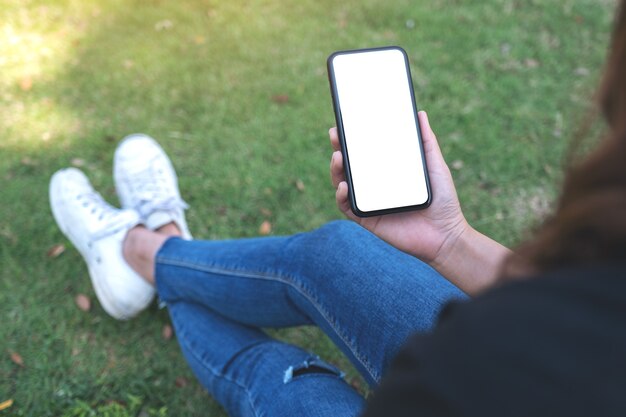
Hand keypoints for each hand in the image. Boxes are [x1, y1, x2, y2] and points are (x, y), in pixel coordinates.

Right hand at [329, 111, 468, 264]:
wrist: (446, 234)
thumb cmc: (443, 200)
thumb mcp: (434, 165)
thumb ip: (427, 141)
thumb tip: (419, 114)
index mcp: (387, 172)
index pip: (365, 152)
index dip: (352, 138)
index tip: (344, 123)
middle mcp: (375, 186)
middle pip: (349, 165)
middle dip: (338, 148)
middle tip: (335, 134)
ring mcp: (370, 202)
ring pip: (343, 184)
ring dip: (336, 170)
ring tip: (338, 157)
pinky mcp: (367, 220)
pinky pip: (347, 207)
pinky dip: (341, 196)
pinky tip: (343, 187)